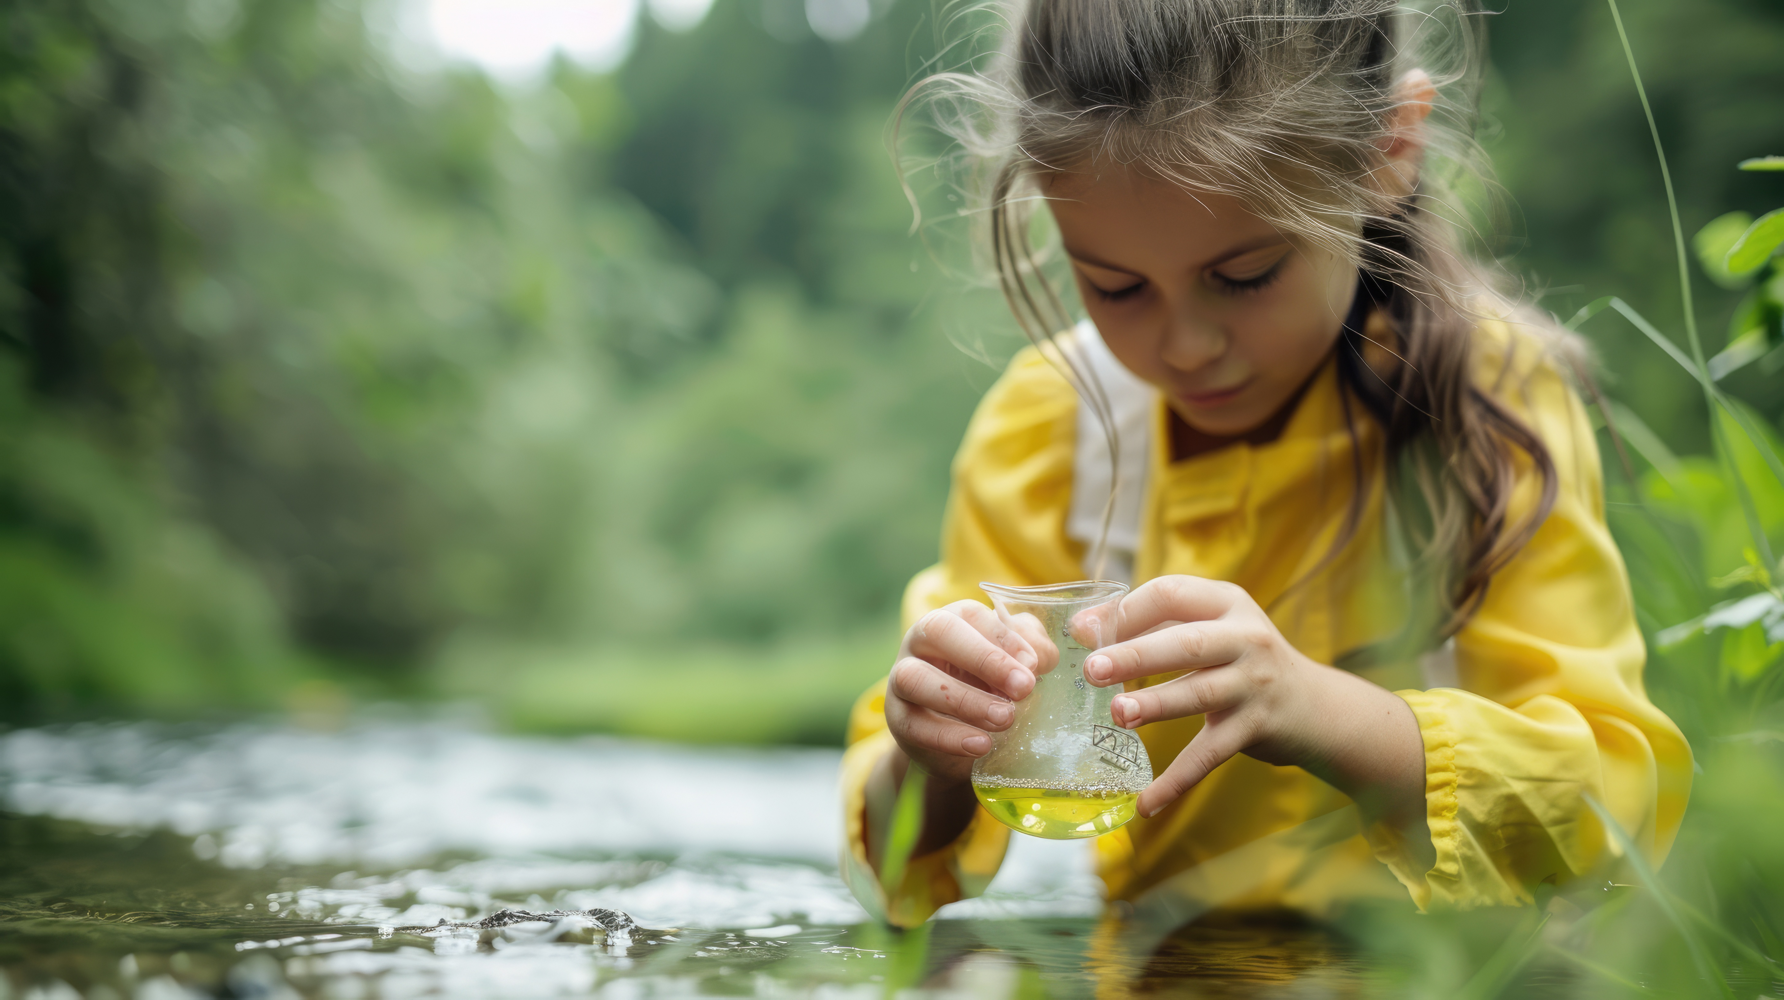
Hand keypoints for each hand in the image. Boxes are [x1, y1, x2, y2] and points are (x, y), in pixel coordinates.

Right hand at [884, 599, 1057, 783]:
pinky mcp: (897, 719)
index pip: (970, 614)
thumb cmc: (990, 687)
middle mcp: (919, 642)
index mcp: (951, 620)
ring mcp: (900, 679)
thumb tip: (1035, 660)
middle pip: (937, 631)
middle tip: (1023, 688)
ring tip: (1005, 719)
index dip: (1003, 636)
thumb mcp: (1015, 663)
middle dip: (984, 658)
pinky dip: (948, 737)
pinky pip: (913, 725)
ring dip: (965, 700)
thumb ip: (1032, 649)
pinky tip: (981, 745)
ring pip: (916, 679)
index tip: (1034, 666)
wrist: (960, 739)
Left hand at [1084, 575, 1424, 821]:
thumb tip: (1083, 628)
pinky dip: (1178, 780)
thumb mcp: (1210, 629)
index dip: (1125, 612)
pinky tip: (1146, 801)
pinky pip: (1210, 755)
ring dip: (1156, 704)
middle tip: (1093, 670)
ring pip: (1198, 693)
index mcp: (1226, 603)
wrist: (1316, 707)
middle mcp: (1245, 638)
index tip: (1084, 633)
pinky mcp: (1256, 727)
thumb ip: (1153, 625)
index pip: (1171, 595)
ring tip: (1118, 715)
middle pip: (1185, 642)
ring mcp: (1253, 683)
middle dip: (1136, 655)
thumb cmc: (1241, 661)